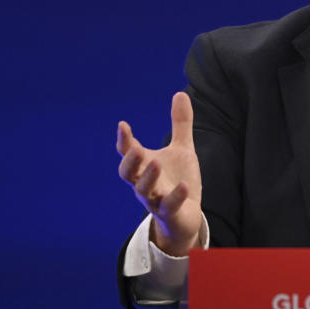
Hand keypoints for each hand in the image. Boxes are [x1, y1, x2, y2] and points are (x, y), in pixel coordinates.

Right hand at [117, 92, 202, 255]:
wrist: (186, 216)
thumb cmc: (179, 180)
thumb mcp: (182, 149)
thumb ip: (180, 124)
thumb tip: (180, 93)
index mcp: (144, 166)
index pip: (128, 152)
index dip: (124, 140)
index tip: (122, 125)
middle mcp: (144, 183)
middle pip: (128, 174)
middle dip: (130, 161)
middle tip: (135, 148)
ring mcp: (155, 199)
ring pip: (145, 190)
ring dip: (148, 177)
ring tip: (155, 162)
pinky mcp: (169, 213)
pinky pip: (169, 205)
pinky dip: (175, 196)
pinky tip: (183, 186)